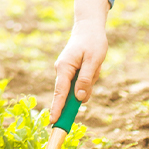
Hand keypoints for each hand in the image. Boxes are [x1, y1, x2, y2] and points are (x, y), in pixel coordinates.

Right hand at [50, 0, 109, 122]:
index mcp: (64, 67)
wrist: (89, 27)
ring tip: (95, 64)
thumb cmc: (92, 42)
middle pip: (69, 93)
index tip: (53, 121)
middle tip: (93, 70)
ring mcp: (66, 71)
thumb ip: (86, 79)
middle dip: (83, 90)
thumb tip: (79, 98)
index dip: (57, 108)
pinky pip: (81, 83)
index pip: (60, 92)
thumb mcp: (93, 60)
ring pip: (78, 88)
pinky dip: (89, 78)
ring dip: (89, 81)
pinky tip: (93, 65)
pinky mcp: (71, 72)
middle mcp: (62, 70)